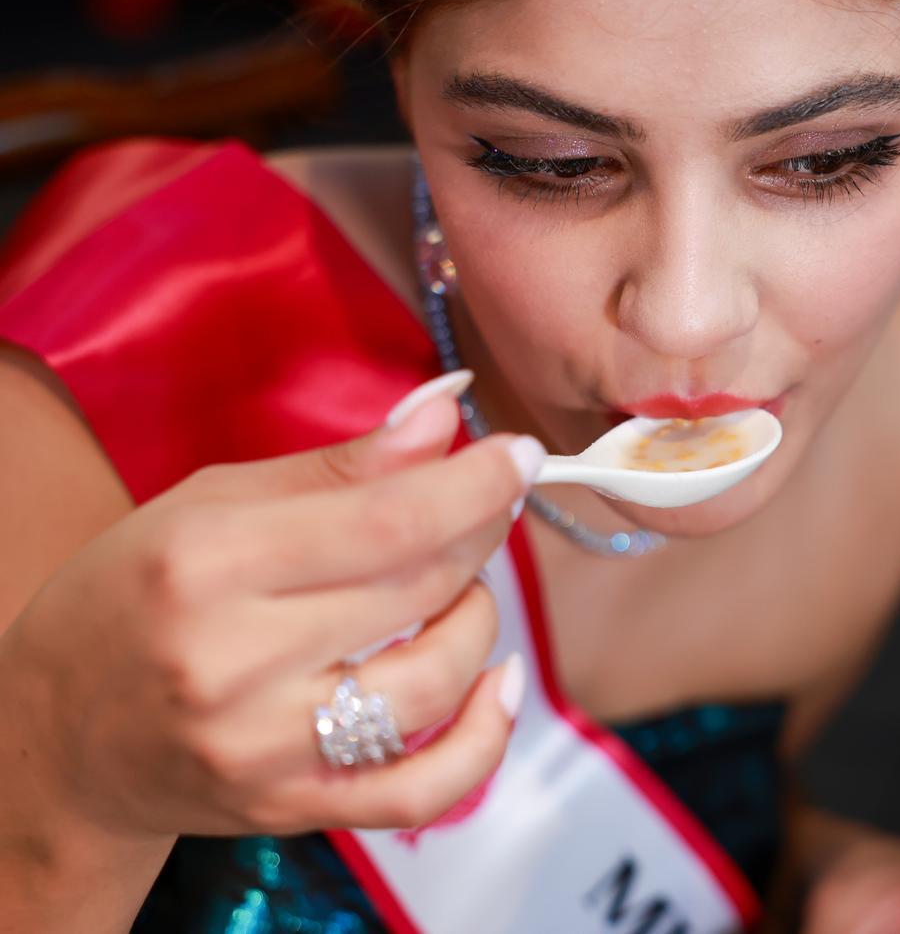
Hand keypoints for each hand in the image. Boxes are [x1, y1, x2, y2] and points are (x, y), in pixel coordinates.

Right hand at [0, 372, 543, 842]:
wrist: (58, 736)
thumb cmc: (137, 598)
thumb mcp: (212, 505)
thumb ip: (339, 466)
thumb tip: (447, 417)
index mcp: (208, 563)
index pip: (387, 520)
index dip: (474, 485)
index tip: (518, 456)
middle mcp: (235, 661)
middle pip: (420, 588)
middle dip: (482, 535)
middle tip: (487, 508)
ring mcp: (266, 747)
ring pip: (437, 681)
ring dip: (480, 621)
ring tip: (460, 590)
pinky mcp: (292, 807)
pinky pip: (426, 789)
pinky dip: (486, 737)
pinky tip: (499, 683)